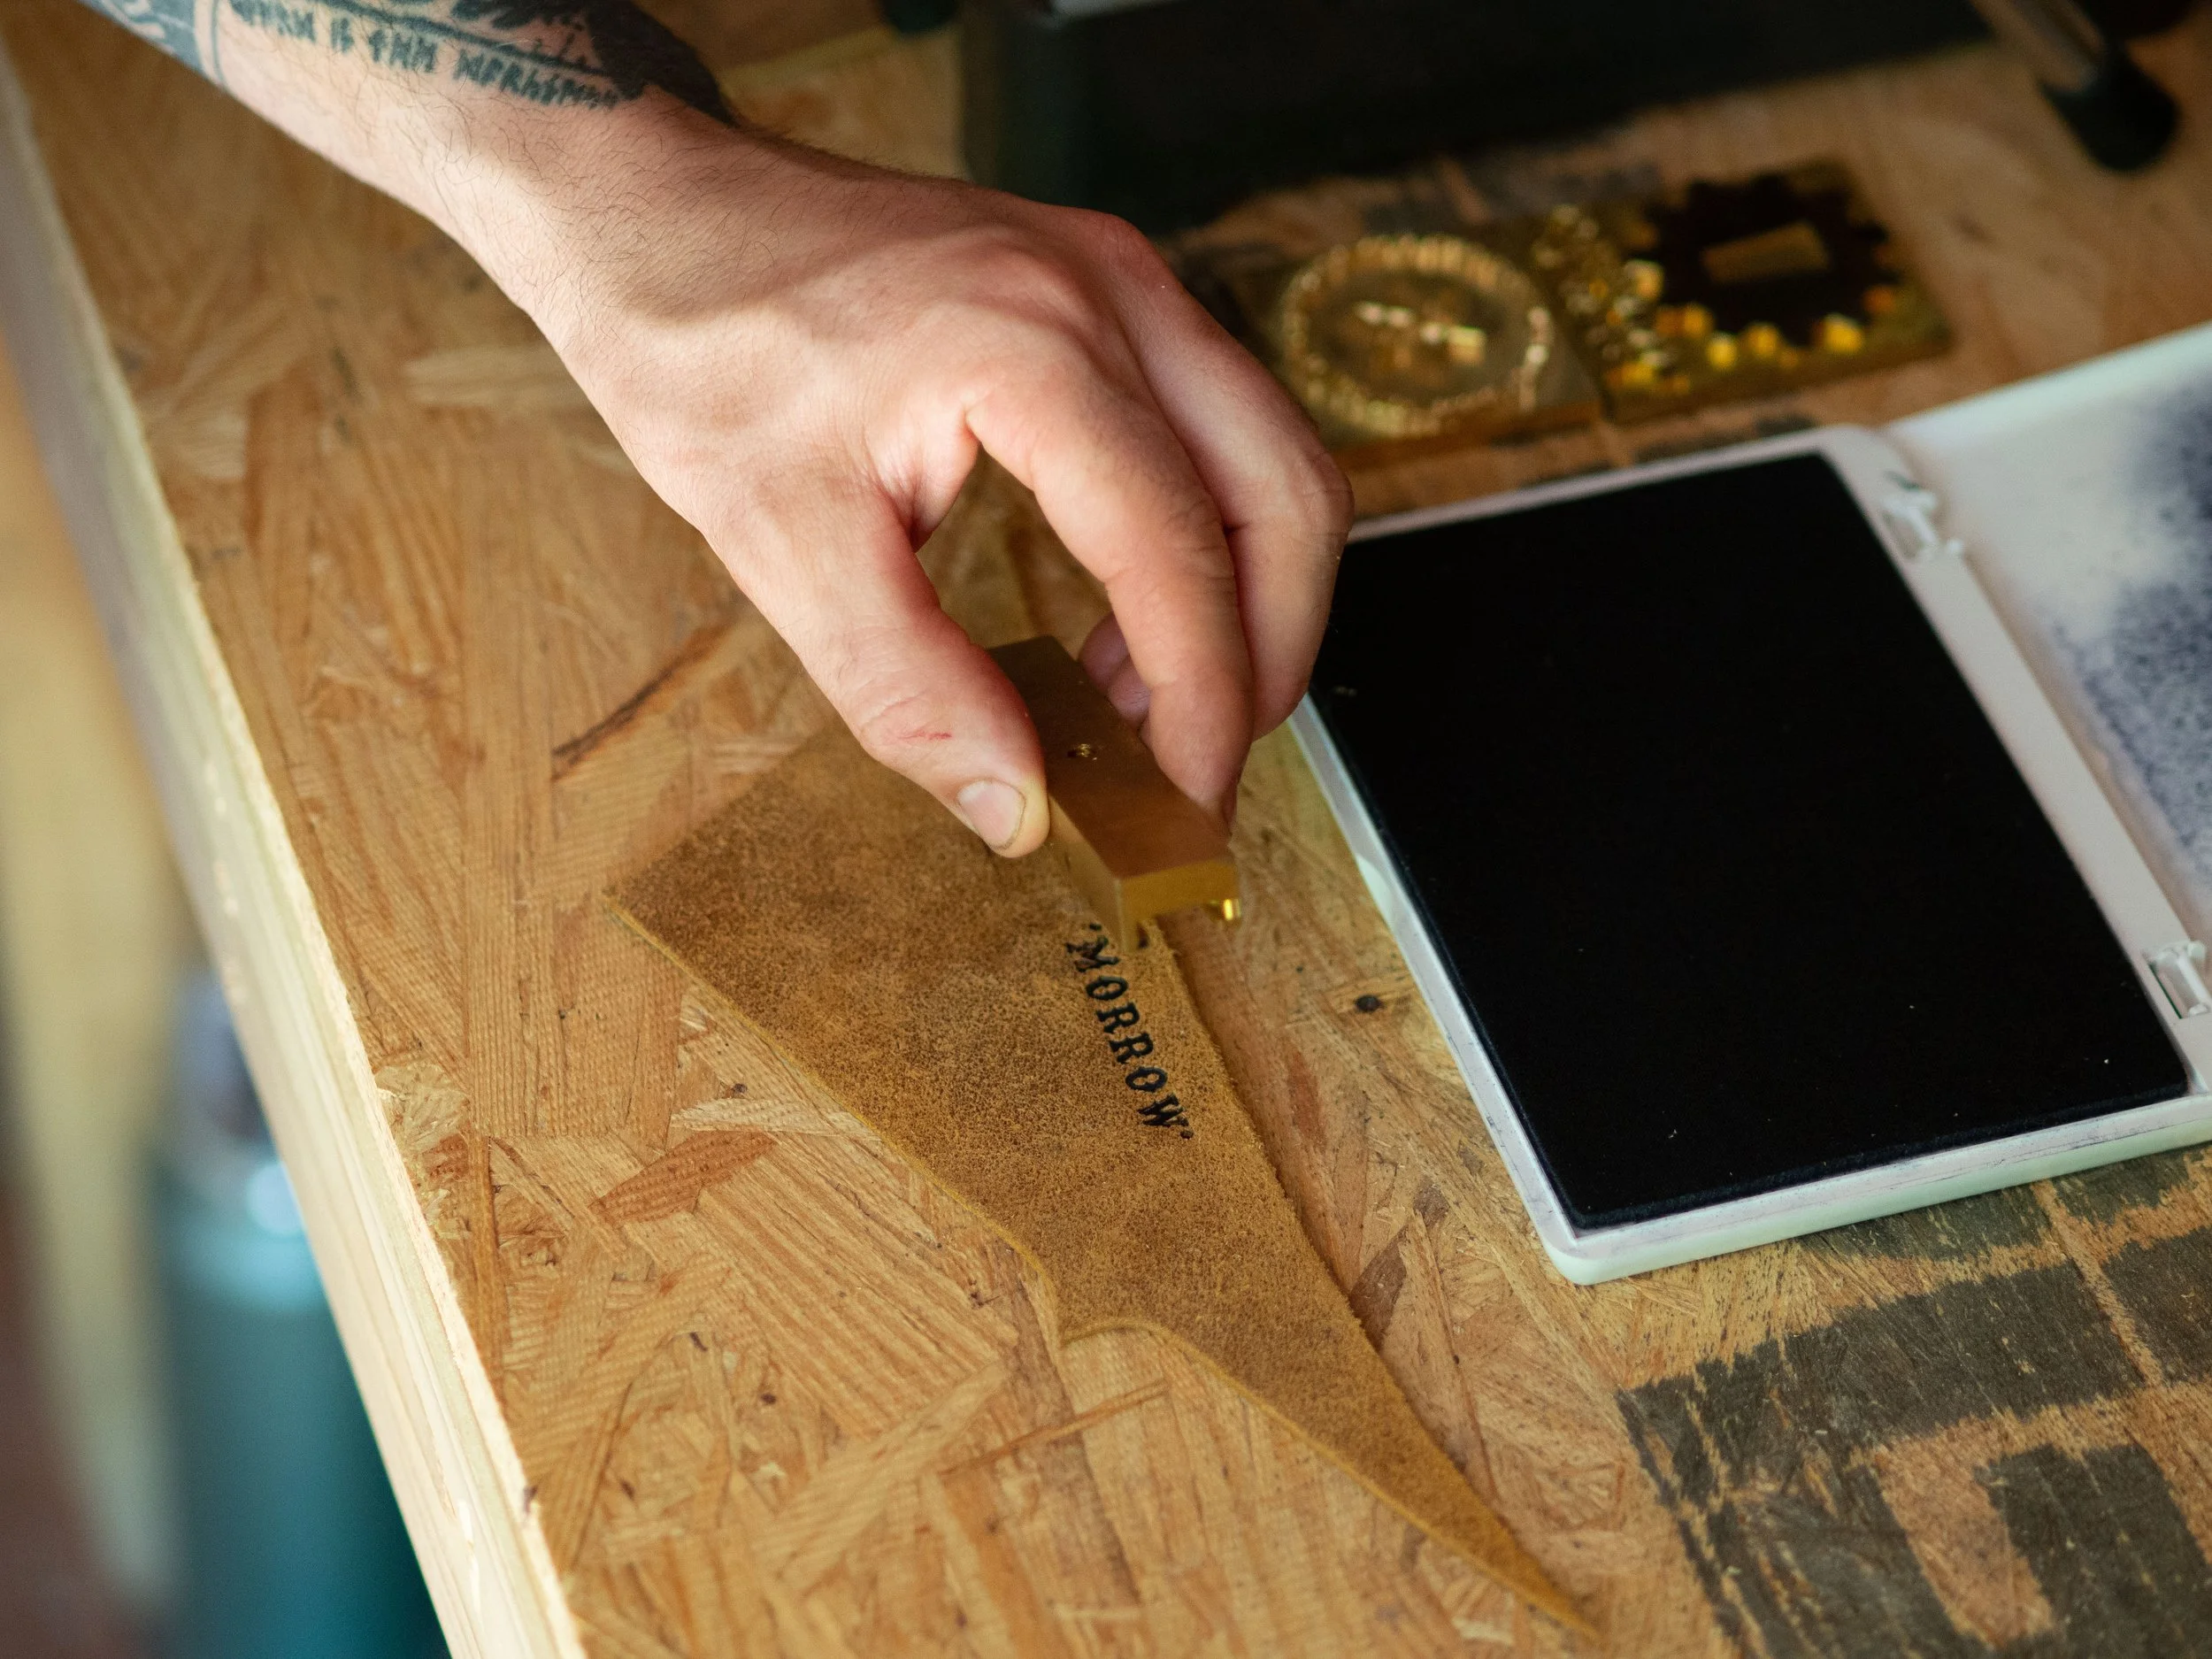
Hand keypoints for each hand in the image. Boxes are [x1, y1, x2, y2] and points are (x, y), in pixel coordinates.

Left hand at [481, 109, 1350, 855]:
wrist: (657, 212)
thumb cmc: (699, 350)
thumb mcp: (777, 541)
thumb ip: (908, 687)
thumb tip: (1022, 808)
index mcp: (1031, 348)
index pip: (1178, 551)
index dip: (1203, 698)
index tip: (1187, 800)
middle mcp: (1109, 294)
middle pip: (1287, 495)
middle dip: (1267, 651)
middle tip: (1198, 763)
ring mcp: (1120, 279)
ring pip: (1273, 456)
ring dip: (1245, 595)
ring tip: (1150, 704)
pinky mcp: (1108, 292)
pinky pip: (1218, 425)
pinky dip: (1207, 535)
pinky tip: (1124, 617)